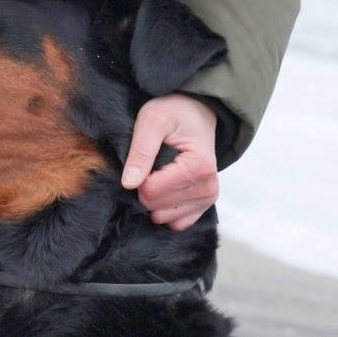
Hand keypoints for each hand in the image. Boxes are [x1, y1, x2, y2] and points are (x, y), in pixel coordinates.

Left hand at [121, 93, 219, 230]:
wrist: (195, 113)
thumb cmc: (173, 113)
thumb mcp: (152, 121)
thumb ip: (140, 152)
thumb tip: (128, 184)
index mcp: (199, 167)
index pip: (150, 190)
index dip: (138, 175)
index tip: (145, 157)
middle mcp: (208, 188)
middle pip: (154, 205)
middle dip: (144, 185)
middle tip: (153, 162)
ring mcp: (207, 200)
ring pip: (161, 216)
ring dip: (153, 196)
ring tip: (160, 171)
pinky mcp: (202, 207)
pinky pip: (175, 223)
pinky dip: (163, 208)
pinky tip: (165, 188)